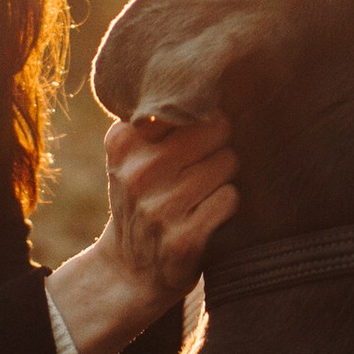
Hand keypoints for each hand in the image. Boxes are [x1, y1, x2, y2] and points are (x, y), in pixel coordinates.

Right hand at [47, 110, 237, 353]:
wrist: (130, 269)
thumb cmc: (143, 196)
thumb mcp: (132, 155)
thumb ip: (158, 117)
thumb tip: (213, 83)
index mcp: (123, 141)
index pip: (186, 102)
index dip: (202, 113)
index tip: (199, 126)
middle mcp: (137, 172)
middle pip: (215, 128)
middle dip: (220, 143)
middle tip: (205, 163)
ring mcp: (159, 207)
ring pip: (227, 162)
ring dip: (226, 175)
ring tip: (204, 190)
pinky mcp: (183, 238)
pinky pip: (230, 198)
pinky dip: (228, 204)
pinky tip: (209, 213)